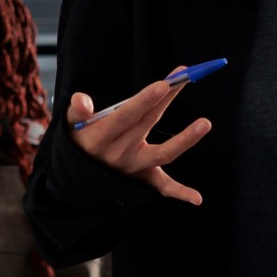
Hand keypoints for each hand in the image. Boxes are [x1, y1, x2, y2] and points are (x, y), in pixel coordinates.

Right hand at [66, 68, 210, 205]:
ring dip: (185, 140)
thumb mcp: (71, 126)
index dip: (144, 101)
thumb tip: (82, 100)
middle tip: (185, 77)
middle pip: (148, 122)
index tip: (164, 84)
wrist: (76, 180)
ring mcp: (134, 167)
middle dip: (166, 99)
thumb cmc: (79, 142)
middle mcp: (119, 153)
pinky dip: (180, 193)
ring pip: (163, 154)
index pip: (125, 117)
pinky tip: (197, 199)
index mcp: (100, 138)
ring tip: (205, 123)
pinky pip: (162, 187)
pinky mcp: (143, 179)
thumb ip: (77, 110)